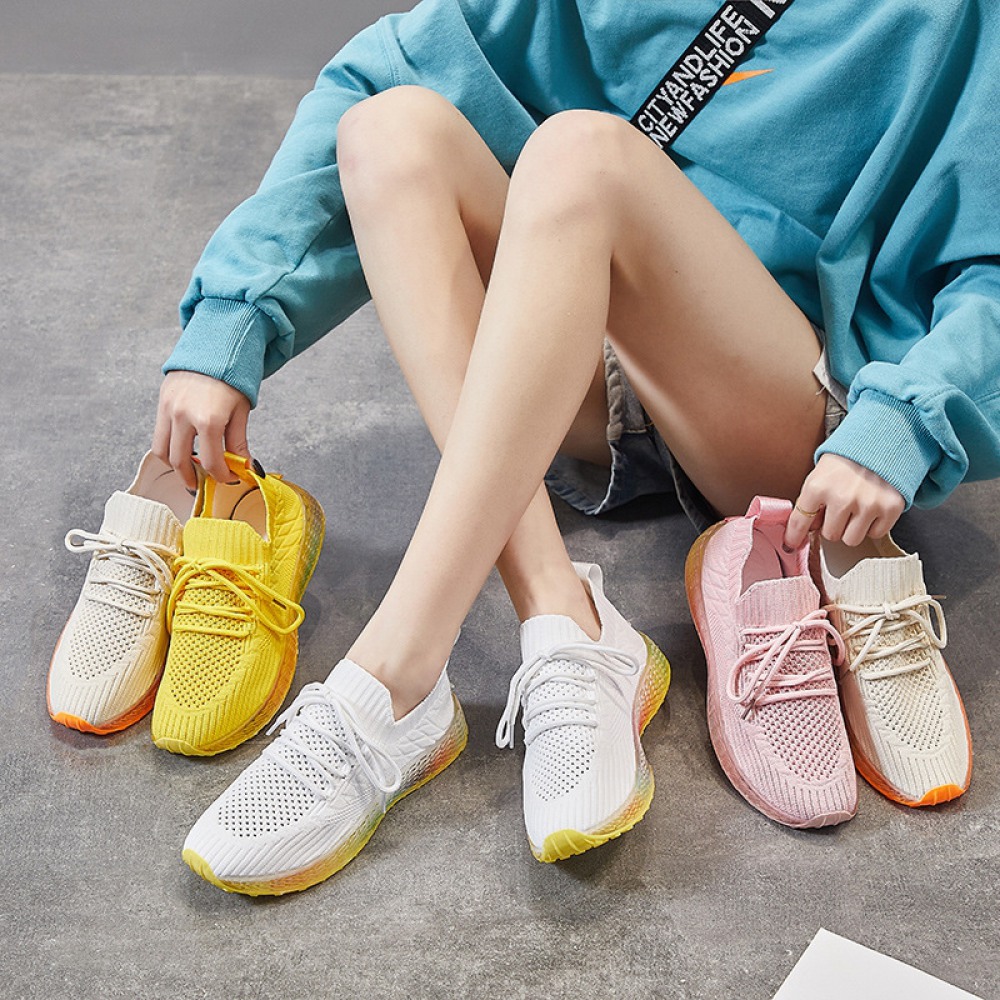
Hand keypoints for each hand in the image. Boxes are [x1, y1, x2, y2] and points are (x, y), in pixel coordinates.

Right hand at [152, 371, 251, 488]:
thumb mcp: (241, 412)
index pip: (211, 462)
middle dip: (192, 477)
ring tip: (189, 470)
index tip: (229, 479)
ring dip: (174, 466)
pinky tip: (183, 450)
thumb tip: (245, 468)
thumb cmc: (233, 379)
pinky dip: (168, 448)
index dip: (221, 476)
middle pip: (180, 461)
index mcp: (209, 420)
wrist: (214, 346)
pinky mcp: (161, 403)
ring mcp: (168, 410)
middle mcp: (184, 416)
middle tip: (202, 484)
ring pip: (162, 451)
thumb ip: (238, 442)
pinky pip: (158, 435)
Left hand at [783, 453, 904, 549]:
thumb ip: (812, 501)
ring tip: (856, 509)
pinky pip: (875, 534)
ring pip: (851, 539)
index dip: (794, 537)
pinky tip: (872, 507)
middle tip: (840, 509)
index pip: (800, 522)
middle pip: (830, 535)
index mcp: (818, 487)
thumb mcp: (820, 474)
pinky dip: (873, 525)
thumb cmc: (847, 459)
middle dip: (833, 526)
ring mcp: (867, 504)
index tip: (791, 544)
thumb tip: (808, 530)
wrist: (882, 440)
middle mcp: (842, 498)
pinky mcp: (890, 508)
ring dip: (852, 529)